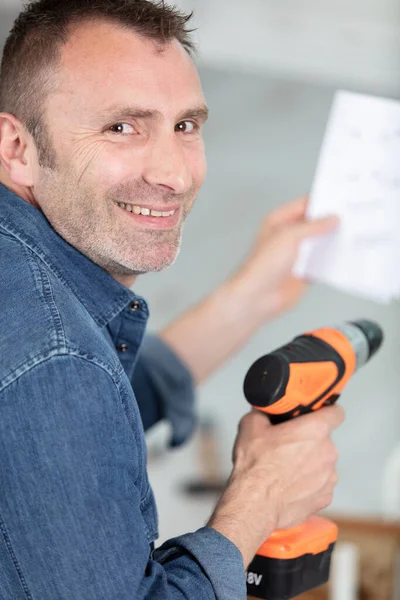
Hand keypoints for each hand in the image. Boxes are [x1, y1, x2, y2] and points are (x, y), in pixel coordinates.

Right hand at [207, 406, 343, 566]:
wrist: (254, 504)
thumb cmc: (255, 466)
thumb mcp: (250, 427)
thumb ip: (262, 412)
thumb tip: (263, 410)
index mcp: (315, 430)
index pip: (336, 413)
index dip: (327, 412)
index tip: (318, 415)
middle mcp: (328, 451)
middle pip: (324, 440)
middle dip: (308, 441)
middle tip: (287, 446)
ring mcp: (329, 477)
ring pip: (323, 463)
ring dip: (310, 463)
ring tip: (286, 470)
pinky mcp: (325, 497)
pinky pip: (321, 484)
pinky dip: (309, 484)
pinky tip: (290, 485)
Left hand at [233, 196, 338, 317]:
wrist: (258, 297)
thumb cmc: (261, 266)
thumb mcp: (289, 236)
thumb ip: (312, 226)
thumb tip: (330, 219)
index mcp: (279, 222)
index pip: (304, 205)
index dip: (321, 202)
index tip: (340, 200)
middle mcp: (287, 236)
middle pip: (314, 224)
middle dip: (330, 222)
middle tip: (350, 217)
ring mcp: (296, 254)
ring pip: (319, 243)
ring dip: (332, 241)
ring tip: (352, 235)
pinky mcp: (303, 271)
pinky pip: (321, 262)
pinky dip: (331, 260)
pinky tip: (343, 256)